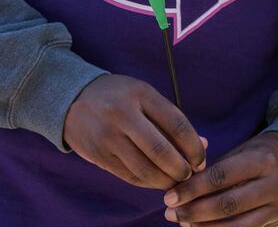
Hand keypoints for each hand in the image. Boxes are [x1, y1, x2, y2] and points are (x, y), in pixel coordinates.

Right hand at [63, 74, 206, 190]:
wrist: (73, 99)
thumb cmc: (119, 98)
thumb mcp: (145, 96)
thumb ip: (172, 120)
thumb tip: (204, 145)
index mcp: (141, 94)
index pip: (177, 124)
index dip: (194, 147)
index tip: (201, 160)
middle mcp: (123, 114)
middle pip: (161, 150)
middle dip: (181, 169)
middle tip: (190, 175)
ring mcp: (108, 136)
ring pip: (145, 169)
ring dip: (166, 181)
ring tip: (175, 181)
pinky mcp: (99, 155)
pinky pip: (130, 176)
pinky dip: (148, 183)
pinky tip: (157, 182)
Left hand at [163, 131, 277, 224]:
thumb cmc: (259, 154)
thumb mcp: (241, 151)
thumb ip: (214, 170)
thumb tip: (181, 191)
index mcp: (263, 160)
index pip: (221, 177)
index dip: (193, 189)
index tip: (170, 196)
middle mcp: (274, 185)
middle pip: (228, 205)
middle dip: (194, 212)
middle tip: (171, 213)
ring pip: (236, 226)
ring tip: (183, 223)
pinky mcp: (276, 223)